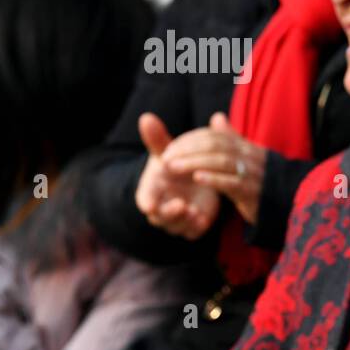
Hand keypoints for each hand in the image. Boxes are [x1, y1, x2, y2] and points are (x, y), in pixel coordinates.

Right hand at [134, 113, 220, 239]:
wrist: (193, 177)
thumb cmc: (175, 163)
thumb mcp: (167, 151)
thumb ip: (157, 139)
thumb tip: (146, 117)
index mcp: (151, 189)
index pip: (144, 199)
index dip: (146, 202)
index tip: (149, 205)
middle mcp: (162, 206)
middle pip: (160, 217)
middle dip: (169, 213)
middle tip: (182, 205)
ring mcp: (177, 218)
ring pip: (177, 227)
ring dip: (185, 221)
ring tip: (195, 212)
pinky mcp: (193, 224)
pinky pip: (192, 231)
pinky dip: (197, 227)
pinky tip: (204, 218)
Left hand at [164, 112, 266, 225]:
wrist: (291, 202)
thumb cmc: (263, 180)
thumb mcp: (247, 156)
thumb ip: (230, 137)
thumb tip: (217, 117)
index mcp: (245, 147)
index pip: (214, 136)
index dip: (191, 140)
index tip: (170, 147)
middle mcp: (250, 156)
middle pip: (215, 145)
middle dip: (188, 150)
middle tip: (166, 157)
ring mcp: (253, 173)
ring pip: (221, 162)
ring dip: (194, 163)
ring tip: (173, 168)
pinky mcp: (253, 192)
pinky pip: (231, 182)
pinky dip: (213, 179)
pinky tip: (197, 179)